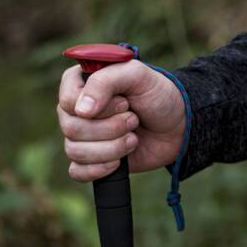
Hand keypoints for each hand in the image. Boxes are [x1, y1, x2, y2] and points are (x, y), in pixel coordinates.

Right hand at [57, 61, 185, 181]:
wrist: (178, 126)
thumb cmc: (157, 95)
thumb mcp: (137, 75)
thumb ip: (105, 81)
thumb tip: (81, 111)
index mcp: (80, 83)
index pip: (68, 101)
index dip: (98, 107)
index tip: (124, 103)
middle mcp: (75, 110)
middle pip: (71, 128)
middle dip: (110, 128)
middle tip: (134, 120)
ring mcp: (81, 136)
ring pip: (75, 151)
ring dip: (112, 147)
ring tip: (133, 138)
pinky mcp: (90, 160)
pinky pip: (77, 172)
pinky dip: (100, 169)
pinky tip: (120, 161)